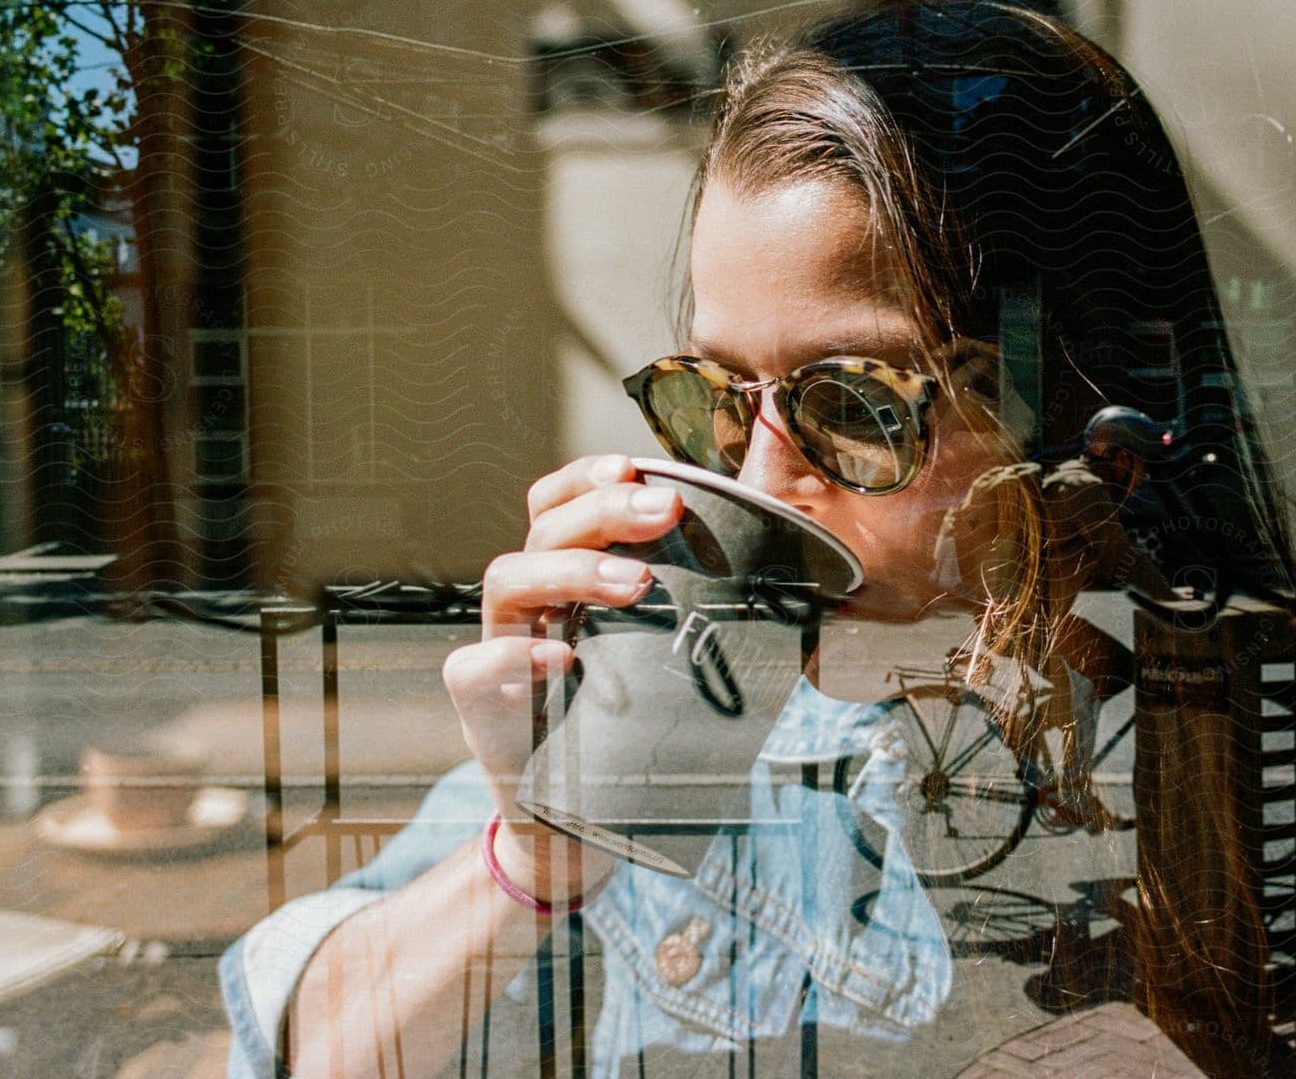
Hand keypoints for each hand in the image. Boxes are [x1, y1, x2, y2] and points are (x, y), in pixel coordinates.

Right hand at [441, 453, 681, 897]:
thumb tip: (824, 583)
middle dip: (605, 509)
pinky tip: (559, 659)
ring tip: (636, 583)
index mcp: (569, 580)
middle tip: (664, 512)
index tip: (639, 467)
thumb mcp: (677, 661)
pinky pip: (471, 670)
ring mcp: (502, 653)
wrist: (584, 828)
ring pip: (506, 579)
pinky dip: (509, 657)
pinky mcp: (483, 713)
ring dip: (572, 569)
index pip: (560, 503)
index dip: (591, 476)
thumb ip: (719, 616)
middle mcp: (530, 605)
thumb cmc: (637, 732)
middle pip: (543, 528)